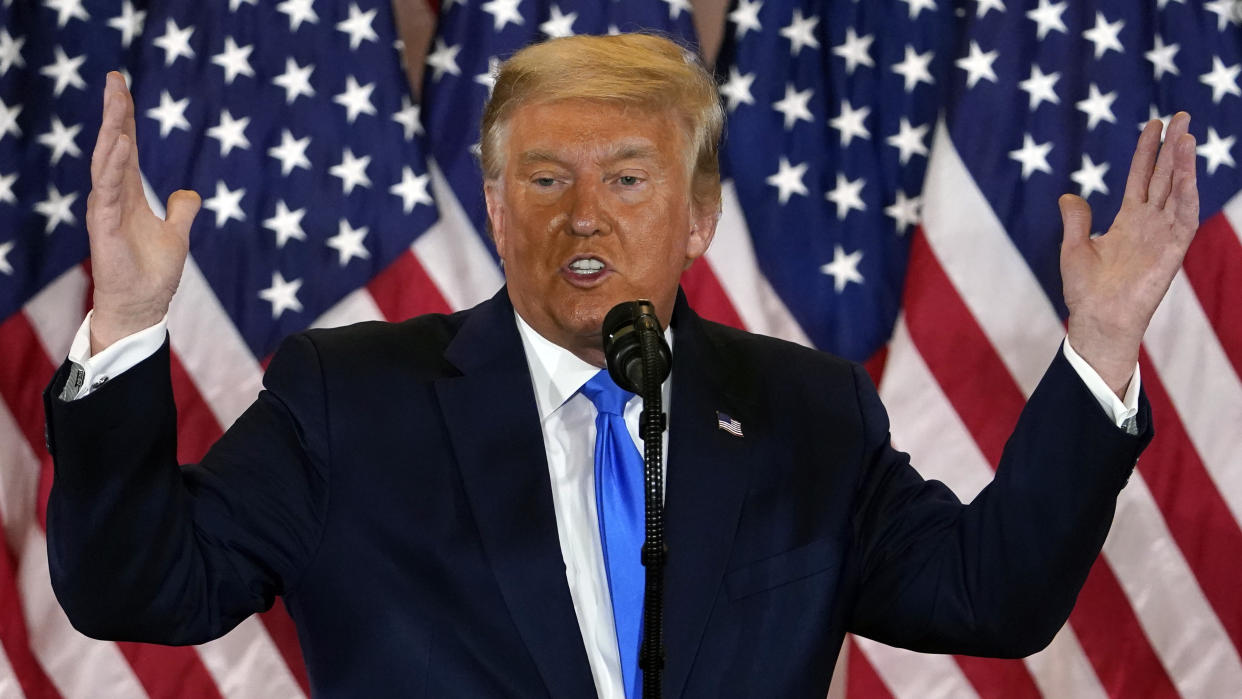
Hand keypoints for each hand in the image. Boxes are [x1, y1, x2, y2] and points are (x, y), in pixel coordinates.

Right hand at [85, 72, 200, 353]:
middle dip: (115, 113)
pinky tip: (117, 145)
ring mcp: (106, 211)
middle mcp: (113, 197)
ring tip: (116, 102)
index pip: (126, 147)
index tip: (122, 85)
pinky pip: (107, 192)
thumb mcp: (176, 235)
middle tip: (115, 79)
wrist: (141, 308)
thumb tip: (189, 193)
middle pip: (114, 146)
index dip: (125, 117)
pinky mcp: (105, 229)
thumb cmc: (152, 274)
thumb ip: (181, 211)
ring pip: (107, 163)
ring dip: (112, 132)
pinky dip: (111, 168)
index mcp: (128, 194)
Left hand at [1059, 112, 1198, 397]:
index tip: (1154, 125)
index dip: (1147, 152)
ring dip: (1183, 164)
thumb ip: (1076, 220)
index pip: (1142, 178)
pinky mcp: (1171, 251)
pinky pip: (1183, 218)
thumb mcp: (1074, 248)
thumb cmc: (1085, 291)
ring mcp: (1162, 236)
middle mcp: (1149, 224)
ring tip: (1187, 135)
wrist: (1096, 320)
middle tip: (1182, 115)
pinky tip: (1187, 173)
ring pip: (1177, 192)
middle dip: (1173, 147)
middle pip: (1165, 177)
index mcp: (1128, 221)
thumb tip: (1069, 195)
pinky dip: (1187, 195)